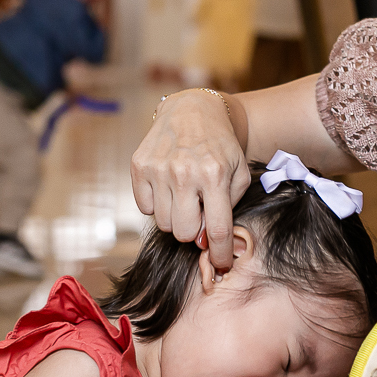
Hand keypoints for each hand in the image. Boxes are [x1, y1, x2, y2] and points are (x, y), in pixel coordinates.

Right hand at [130, 89, 250, 271]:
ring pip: (164, 224)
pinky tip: (168, 187)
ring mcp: (158, 169)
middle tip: (199, 214)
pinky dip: (157, 205)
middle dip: (193, 231)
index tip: (222, 264)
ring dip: (176, 217)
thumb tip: (207, 242)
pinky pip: (146, 208)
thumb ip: (229, 208)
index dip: (220, 254)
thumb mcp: (238, 174)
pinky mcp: (139, 165)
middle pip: (183, 233)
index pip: (217, 230)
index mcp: (215, 175)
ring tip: (185, 196)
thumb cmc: (221, 148)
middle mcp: (184, 172)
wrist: (193, 111)